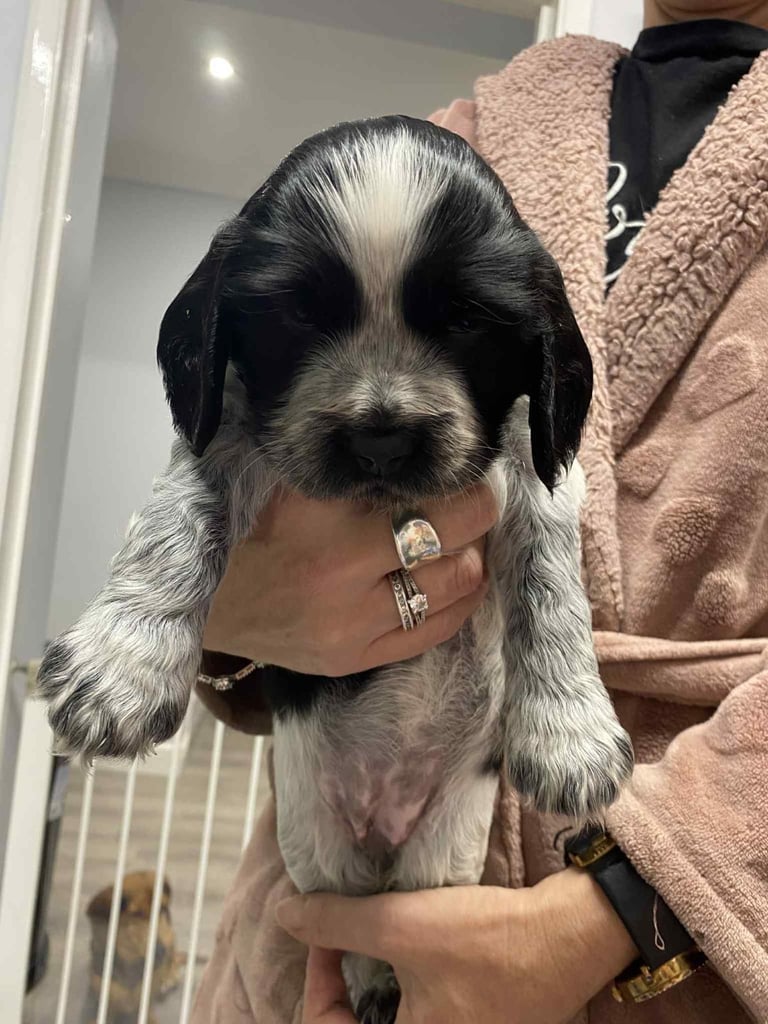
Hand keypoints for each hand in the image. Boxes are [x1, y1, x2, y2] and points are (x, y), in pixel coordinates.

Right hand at [203, 484, 496, 676]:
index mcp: (328, 526)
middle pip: (453, 545)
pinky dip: (460, 600)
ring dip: (473, 559)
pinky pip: (437, 631)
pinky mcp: (356, 660)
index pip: (432, 505)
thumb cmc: (257, 532)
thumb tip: (425, 454)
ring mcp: (353, 629)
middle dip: (477, 519)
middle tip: (476, 503)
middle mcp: (344, 581)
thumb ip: (356, 475)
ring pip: (456, 589)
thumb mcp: (298, 487)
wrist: (212, 605)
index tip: (473, 473)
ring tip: (465, 541)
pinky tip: (457, 580)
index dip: (469, 487)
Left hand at [276, 868, 637, 1023]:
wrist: (569, 936)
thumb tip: (284, 913)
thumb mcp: (401, 926)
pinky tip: (412, 941)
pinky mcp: (472, 1018)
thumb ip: (335, 922)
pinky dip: (403, 978)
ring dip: (372, 976)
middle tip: (345, 933)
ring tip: (377, 931)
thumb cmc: (486, 941)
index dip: (316, 977)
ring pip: (387, 1013)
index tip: (327, 930)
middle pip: (357, 1021)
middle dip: (341, 978)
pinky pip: (418, 1007)